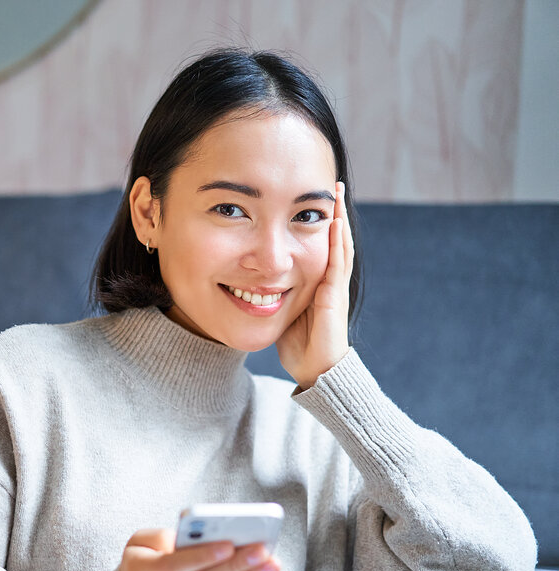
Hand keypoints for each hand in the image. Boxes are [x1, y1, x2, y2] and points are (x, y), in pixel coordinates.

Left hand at [277, 181, 354, 389]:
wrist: (314, 369)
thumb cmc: (297, 345)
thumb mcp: (281, 310)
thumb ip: (270, 293)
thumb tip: (247, 281)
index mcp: (318, 282)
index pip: (321, 244)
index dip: (319, 222)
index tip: (313, 199)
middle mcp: (329, 281)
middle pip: (333, 238)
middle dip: (332, 211)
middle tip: (332, 185)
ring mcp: (334, 287)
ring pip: (339, 245)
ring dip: (338, 218)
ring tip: (336, 193)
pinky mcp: (333, 296)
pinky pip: (336, 263)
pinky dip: (336, 241)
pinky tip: (334, 222)